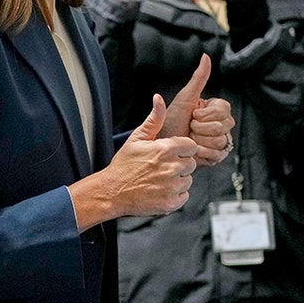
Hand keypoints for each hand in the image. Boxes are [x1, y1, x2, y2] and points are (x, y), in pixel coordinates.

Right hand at [109, 95, 200, 216]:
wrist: (112, 191)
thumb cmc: (123, 165)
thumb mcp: (137, 138)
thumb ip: (153, 119)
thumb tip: (159, 99)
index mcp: (165, 149)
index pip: (191, 146)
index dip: (182, 149)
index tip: (172, 152)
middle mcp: (171, 168)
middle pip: (191, 163)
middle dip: (180, 163)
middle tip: (163, 166)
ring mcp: (171, 186)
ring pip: (188, 180)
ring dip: (178, 179)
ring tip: (160, 178)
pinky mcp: (170, 202)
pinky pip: (184, 195)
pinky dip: (176, 194)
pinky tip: (162, 189)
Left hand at [158, 54, 233, 165]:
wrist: (162, 144)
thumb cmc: (172, 120)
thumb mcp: (185, 97)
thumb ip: (199, 78)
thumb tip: (205, 57)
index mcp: (214, 109)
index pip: (224, 109)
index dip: (207, 114)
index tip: (194, 114)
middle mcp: (220, 124)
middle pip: (224, 125)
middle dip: (202, 128)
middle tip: (190, 127)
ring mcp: (219, 140)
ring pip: (221, 140)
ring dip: (201, 140)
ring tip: (190, 138)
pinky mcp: (216, 155)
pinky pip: (218, 154)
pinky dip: (203, 152)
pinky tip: (193, 149)